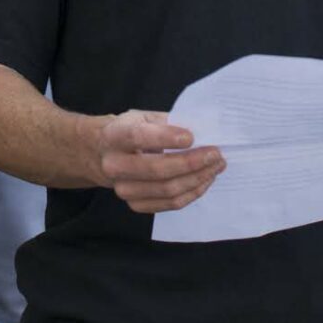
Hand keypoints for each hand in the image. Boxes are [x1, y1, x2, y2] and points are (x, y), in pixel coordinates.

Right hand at [89, 110, 223, 214]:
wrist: (105, 154)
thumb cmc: (132, 131)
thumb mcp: (144, 117)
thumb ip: (169, 122)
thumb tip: (204, 130)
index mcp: (114, 136)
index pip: (138, 137)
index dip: (165, 138)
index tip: (191, 137)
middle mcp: (114, 165)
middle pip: (157, 169)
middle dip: (192, 162)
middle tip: (215, 153)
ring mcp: (123, 189)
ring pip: (167, 190)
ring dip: (197, 179)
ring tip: (216, 166)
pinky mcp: (135, 204)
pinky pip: (170, 203)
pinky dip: (192, 192)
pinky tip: (205, 179)